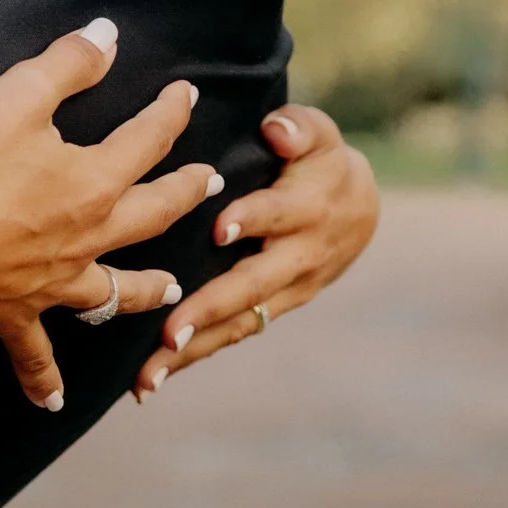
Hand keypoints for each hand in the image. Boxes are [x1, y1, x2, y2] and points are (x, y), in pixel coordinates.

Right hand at [0, 23, 221, 411]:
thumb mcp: (19, 95)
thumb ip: (68, 63)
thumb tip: (107, 34)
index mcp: (95, 181)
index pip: (148, 141)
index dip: (170, 114)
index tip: (187, 95)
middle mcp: (88, 237)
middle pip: (151, 216)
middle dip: (185, 194)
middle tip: (210, 183)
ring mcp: (53, 283)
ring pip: (115, 290)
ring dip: (146, 289)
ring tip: (172, 289)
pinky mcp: (13, 315)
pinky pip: (33, 355)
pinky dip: (45, 381)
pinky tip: (54, 403)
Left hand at [133, 102, 377, 397]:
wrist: (358, 210)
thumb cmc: (320, 161)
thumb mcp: (319, 135)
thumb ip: (298, 128)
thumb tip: (276, 129)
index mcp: (306, 209)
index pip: (278, 214)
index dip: (253, 218)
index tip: (220, 228)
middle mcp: (297, 258)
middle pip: (252, 285)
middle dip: (211, 309)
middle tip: (169, 332)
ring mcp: (284, 292)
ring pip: (238, 323)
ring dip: (194, 349)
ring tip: (149, 377)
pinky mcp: (270, 310)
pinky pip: (231, 334)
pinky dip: (194, 357)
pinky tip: (151, 379)